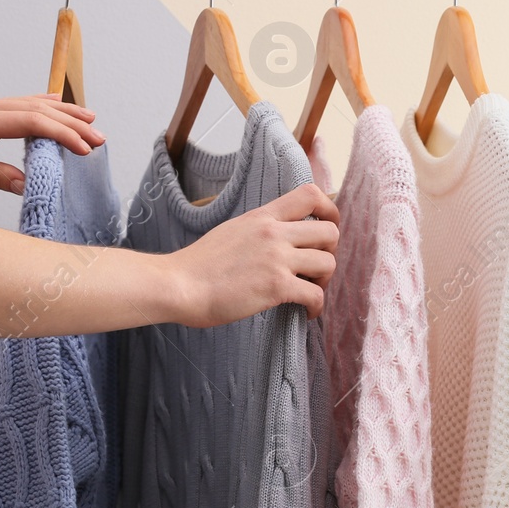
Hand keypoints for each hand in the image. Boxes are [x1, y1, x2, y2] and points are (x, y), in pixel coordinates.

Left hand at [0, 95, 104, 194]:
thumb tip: (29, 182)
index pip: (30, 123)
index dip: (62, 135)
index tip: (86, 149)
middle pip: (36, 109)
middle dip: (70, 123)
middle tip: (100, 138)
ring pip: (27, 103)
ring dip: (59, 112)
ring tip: (89, 119)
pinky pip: (14, 103)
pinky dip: (38, 105)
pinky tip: (54, 104)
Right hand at [172, 184, 339, 322]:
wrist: (178, 285)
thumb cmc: (198, 264)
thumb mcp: (232, 230)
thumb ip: (258, 228)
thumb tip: (276, 235)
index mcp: (262, 217)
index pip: (310, 194)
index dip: (329, 210)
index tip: (327, 226)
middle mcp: (273, 233)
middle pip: (329, 232)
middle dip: (330, 252)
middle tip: (316, 268)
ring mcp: (276, 259)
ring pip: (328, 263)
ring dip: (324, 281)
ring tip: (309, 290)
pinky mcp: (276, 287)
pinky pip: (315, 295)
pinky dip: (317, 307)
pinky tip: (306, 313)